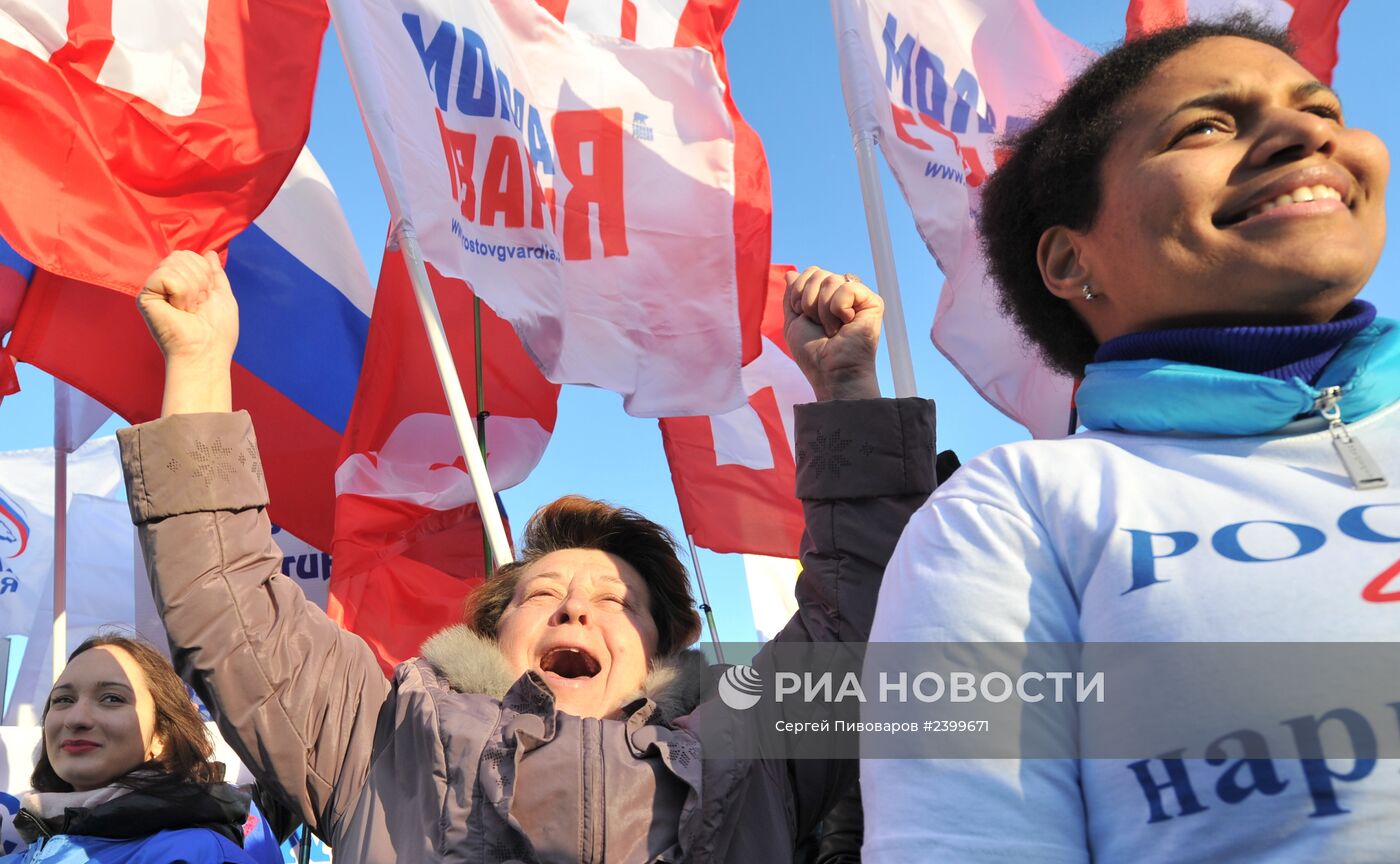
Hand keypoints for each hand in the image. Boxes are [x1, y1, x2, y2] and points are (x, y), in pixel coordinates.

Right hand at [137, 251, 237, 414]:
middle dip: (199, 279)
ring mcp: (154, 289)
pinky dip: (181, 292)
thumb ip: (215, 274)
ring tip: (189, 310)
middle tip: (198, 305)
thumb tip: (209, 253)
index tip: (207, 297)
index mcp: (183, 283)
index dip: (206, 273)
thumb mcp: (222, 296)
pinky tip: (179, 309)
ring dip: (192, 288)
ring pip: (175, 262)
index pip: (192, 255)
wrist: (205, 352)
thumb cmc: (217, 331)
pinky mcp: (145, 296)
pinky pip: (167, 275)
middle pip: (182, 255)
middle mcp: (165, 284)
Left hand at [783, 266, 881, 400]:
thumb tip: (791, 273)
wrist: (830, 372)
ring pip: (831, 279)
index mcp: (826, 297)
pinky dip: (838, 308)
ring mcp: (859, 298)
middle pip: (818, 273)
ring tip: (832, 330)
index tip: (803, 317)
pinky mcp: (873, 303)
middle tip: (819, 326)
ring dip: (823, 310)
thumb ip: (792, 296)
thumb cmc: (813, 354)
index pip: (811, 272)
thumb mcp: (793, 322)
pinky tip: (847, 325)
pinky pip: (847, 287)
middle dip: (809, 301)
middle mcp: (843, 294)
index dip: (799, 292)